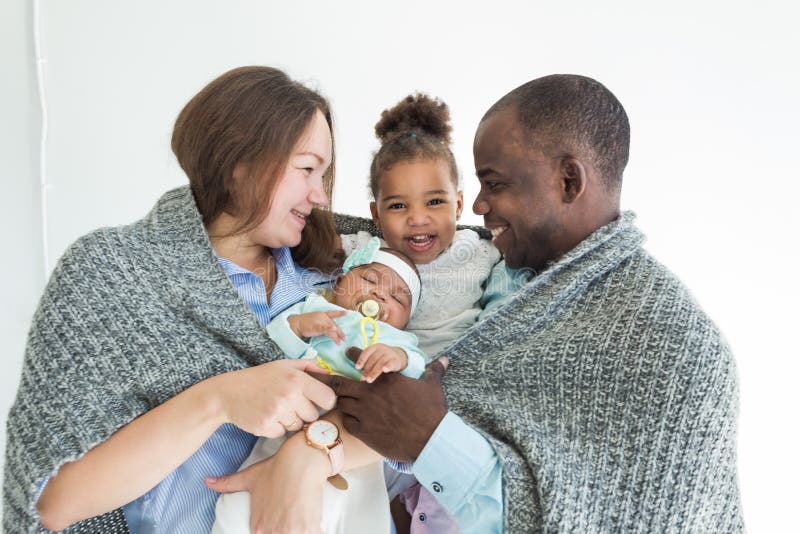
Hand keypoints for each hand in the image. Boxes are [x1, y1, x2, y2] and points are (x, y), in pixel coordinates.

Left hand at [205, 433, 328, 533]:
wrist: (301, 460)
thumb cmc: (276, 468)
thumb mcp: (250, 477)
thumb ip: (228, 483)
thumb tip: (207, 481)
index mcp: (257, 526)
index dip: (274, 529)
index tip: (280, 523)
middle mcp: (271, 531)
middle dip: (287, 530)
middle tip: (291, 520)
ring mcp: (290, 531)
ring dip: (300, 529)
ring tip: (302, 521)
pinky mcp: (309, 528)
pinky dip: (314, 531)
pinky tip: (313, 525)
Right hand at [210, 359, 335, 437]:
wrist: (228, 393)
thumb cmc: (260, 378)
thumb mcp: (284, 365)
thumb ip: (308, 366)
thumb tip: (330, 374)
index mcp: (298, 379)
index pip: (329, 398)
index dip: (325, 402)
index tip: (317, 401)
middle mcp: (290, 396)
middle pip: (314, 416)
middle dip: (305, 412)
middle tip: (291, 404)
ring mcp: (277, 412)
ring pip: (298, 426)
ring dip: (290, 421)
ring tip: (277, 409)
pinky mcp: (266, 427)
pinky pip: (282, 434)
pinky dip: (276, 428)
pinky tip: (267, 416)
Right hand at [288, 311, 346, 343]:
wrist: (296, 323)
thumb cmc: (307, 323)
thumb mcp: (317, 322)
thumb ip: (325, 326)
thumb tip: (333, 330)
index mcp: (323, 315)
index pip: (333, 313)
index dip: (340, 313)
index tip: (347, 313)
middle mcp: (323, 317)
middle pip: (334, 325)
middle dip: (340, 333)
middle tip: (344, 339)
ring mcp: (319, 321)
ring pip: (330, 328)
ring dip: (336, 336)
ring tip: (339, 342)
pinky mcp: (315, 326)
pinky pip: (323, 328)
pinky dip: (329, 329)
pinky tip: (332, 330)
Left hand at [315, 357, 449, 460]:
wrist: (429, 439)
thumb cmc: (431, 411)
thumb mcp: (433, 386)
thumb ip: (434, 371)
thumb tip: (445, 360)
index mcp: (384, 377)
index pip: (361, 359)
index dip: (352, 354)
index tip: (346, 351)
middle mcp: (369, 392)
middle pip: (338, 384)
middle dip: (325, 380)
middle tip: (314, 377)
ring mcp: (364, 412)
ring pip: (341, 403)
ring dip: (340, 402)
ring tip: (334, 402)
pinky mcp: (363, 431)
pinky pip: (346, 422)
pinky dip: (346, 419)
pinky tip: (350, 420)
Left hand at [354, 344, 407, 382]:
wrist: (398, 356)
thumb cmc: (381, 358)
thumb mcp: (374, 356)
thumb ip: (366, 362)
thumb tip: (356, 369)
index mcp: (375, 347)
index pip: (367, 352)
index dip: (361, 360)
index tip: (357, 368)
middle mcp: (382, 349)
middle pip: (373, 359)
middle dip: (367, 369)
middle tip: (363, 378)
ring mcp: (389, 354)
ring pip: (380, 363)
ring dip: (374, 372)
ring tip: (369, 380)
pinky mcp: (396, 361)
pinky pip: (391, 363)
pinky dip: (388, 366)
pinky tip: (384, 370)